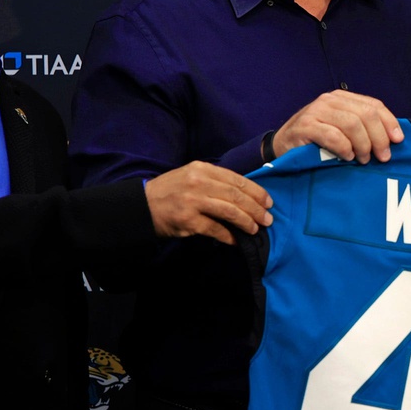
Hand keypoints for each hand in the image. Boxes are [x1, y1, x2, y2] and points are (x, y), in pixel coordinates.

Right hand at [145, 161, 272, 242]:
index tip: (268, 202)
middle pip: (237, 196)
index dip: (256, 192)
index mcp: (202, 169)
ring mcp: (193, 201)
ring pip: (230, 211)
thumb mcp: (191, 176)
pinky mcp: (189, 220)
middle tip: (267, 219)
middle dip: (256, 209)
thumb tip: (244, 194)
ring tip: (255, 229)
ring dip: (247, 222)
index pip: (237, 180)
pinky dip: (229, 236)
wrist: (142, 205)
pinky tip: (236, 240)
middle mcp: (199, 182)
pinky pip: (216, 229)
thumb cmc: (171, 191)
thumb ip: (215, 181)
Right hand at [273, 91, 403, 163]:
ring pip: (352, 124)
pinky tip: (347, 157)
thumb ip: (364, 129)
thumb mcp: (343, 131)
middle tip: (382, 157)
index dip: (390, 123)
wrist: (283, 146)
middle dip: (379, 138)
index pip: (374, 105)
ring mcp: (317, 111)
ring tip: (363, 159)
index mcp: (343, 98)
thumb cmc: (318, 142)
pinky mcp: (305, 126)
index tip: (398, 141)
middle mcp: (330, 100)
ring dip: (363, 145)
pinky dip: (344, 148)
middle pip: (366, 115)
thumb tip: (394, 139)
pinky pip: (333, 136)